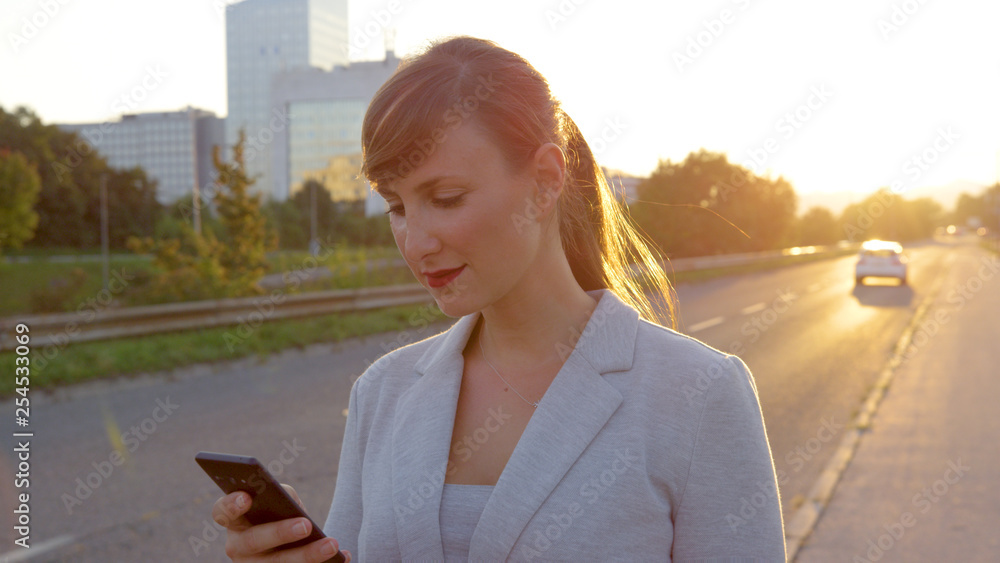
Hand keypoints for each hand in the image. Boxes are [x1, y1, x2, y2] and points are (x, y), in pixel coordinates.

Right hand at [211, 486, 350, 561]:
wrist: (289, 542)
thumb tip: (293, 506)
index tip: (247, 497)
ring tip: (332, 545)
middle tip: (306, 524)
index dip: (231, 505)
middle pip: (255, 541)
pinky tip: (343, 556)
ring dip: (307, 555)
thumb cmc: (281, 512)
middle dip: (280, 533)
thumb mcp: (280, 500)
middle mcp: (238, 547)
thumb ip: (283, 496)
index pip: (222, 512)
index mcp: (234, 521)